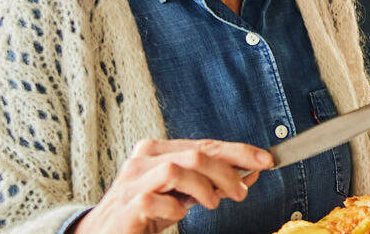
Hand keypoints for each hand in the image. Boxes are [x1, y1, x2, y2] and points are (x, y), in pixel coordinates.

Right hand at [75, 139, 271, 233]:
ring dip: (205, 188)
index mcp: (157, 150)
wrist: (104, 233)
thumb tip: (249, 173)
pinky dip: (175, 208)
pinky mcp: (127, 204)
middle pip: (196, 154)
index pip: (205, 144)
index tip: (265, 160)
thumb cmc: (144, 213)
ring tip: (213, 204)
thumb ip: (210, 182)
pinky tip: (178, 215)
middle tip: (241, 192)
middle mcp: (143, 159)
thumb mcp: (182, 195)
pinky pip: (157, 199)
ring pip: (178, 169)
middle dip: (227, 172)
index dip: (238, 151)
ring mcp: (133, 180)